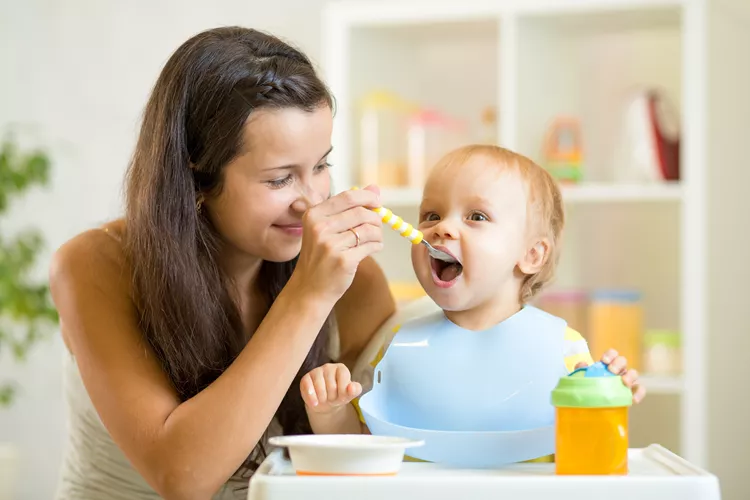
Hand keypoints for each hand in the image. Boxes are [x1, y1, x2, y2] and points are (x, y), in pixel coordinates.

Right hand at [290, 185, 383, 303]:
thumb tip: (374, 188)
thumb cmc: (320, 256)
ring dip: (378, 234)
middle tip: (377, 226)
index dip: (368, 197)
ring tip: (374, 240)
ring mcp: (331, 245)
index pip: (348, 197)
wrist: (309, 289)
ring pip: (369, 229)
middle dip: (375, 218)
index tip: (377, 203)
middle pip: (361, 212)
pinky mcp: (343, 260)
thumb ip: (349, 207)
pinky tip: (372, 249)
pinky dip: (377, 246)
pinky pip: (371, 246)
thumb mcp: (326, 228)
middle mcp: (320, 227)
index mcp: (314, 215)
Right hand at [300, 363, 361, 413]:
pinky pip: (307, 387)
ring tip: (324, 399)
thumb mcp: (349, 395)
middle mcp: (328, 367)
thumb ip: (355, 390)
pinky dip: (311, 398)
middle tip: (332, 398)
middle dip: (332, 396)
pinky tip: (315, 403)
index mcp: (341, 368)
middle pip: (331, 385)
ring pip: (319, 387)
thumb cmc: (338, 395)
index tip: (342, 396)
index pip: (344, 378)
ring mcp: (316, 371)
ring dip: (323, 398)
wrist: (325, 404)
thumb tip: (352, 388)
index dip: (343, 391)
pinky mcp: (305, 378)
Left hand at [575, 349, 645, 403]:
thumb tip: (582, 364)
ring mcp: (627, 381)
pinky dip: (639, 393)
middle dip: (618, 364)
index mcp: (607, 364)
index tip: (604, 361)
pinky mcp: (632, 392)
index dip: (610, 355)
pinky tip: (633, 399)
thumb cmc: (589, 388)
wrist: (593, 404)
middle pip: (623, 361)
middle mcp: (619, 370)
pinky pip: (639, 390)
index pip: (612, 354)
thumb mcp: (583, 379)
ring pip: (634, 374)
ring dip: (630, 376)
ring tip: (624, 382)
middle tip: (612, 371)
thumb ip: (580, 370)